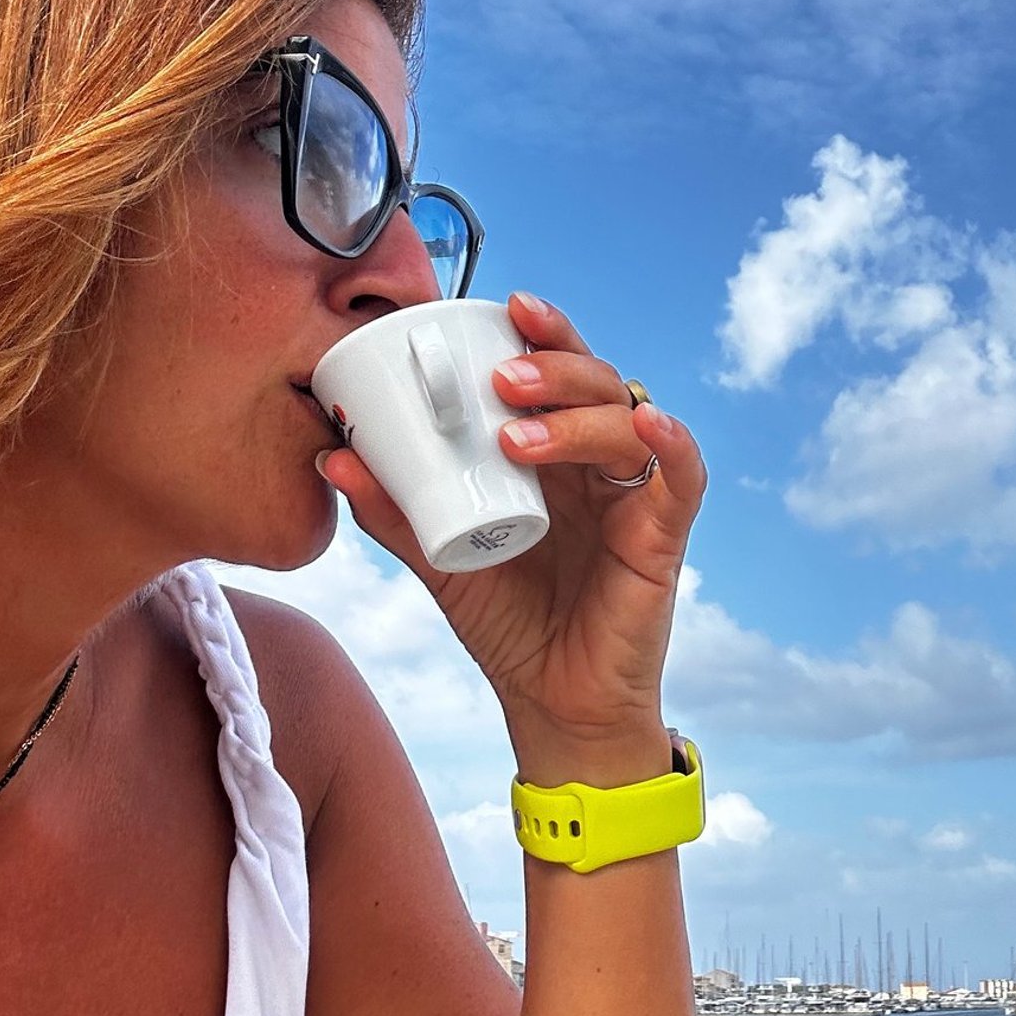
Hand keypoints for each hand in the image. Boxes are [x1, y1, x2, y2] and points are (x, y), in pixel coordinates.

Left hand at [317, 294, 705, 779]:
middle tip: (501, 376)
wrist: (553, 710)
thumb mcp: (439, 560)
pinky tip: (649, 427)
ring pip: (629, 420)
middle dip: (555, 364)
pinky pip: (683, 478)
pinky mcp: (662, 538)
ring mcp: (634, 497)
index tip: (505, 305)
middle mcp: (598, 464)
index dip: (543, 332)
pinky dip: (673, 446)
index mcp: (553, 454)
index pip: (557, 372)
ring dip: (579, 416)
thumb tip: (331, 456)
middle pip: (596, 380)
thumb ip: (394, 512)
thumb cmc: (508, 626)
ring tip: (518, 436)